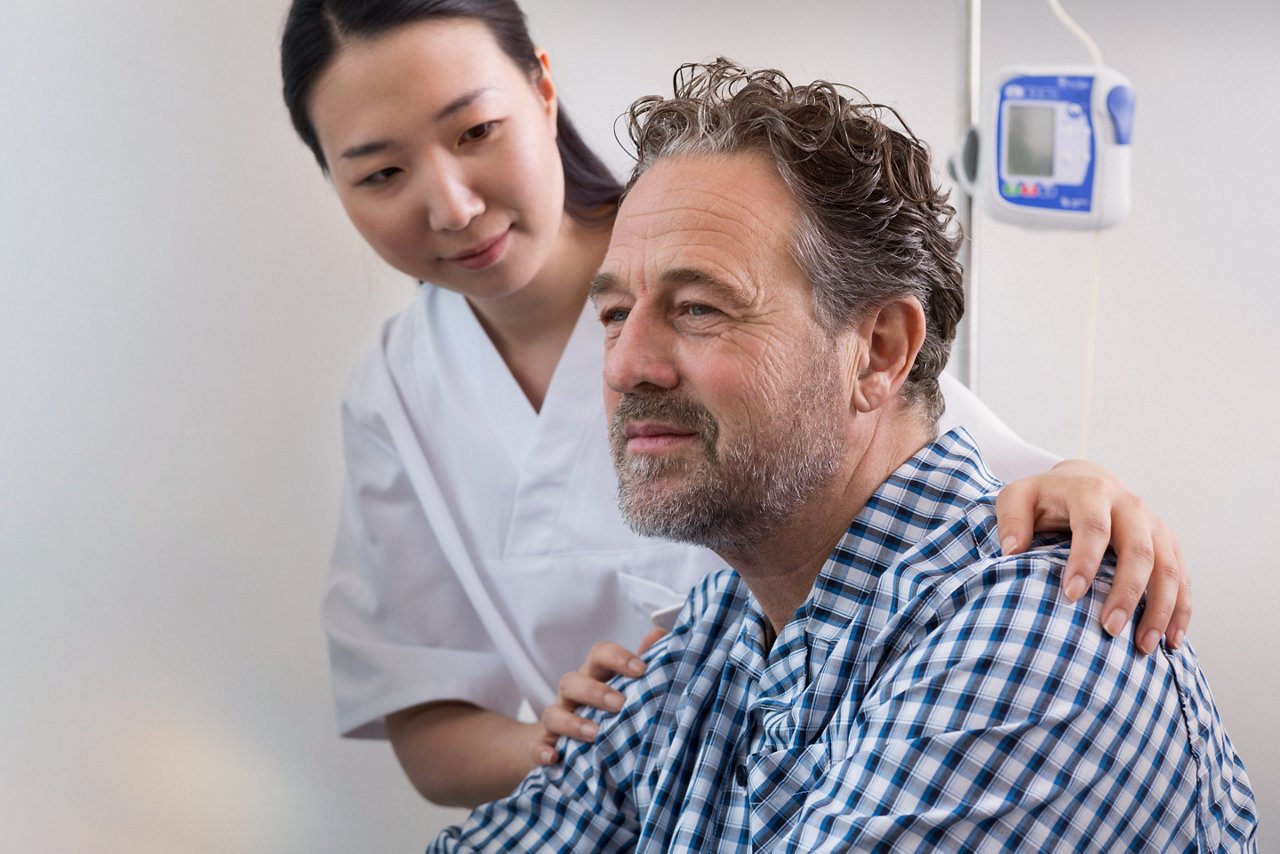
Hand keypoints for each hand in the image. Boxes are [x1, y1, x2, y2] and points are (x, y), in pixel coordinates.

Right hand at [529, 637, 655, 765]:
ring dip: (572, 722)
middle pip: (571, 681)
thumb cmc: (605, 708)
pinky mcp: (544, 745)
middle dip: (595, 691)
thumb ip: (641, 663)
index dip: (618, 658)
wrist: (568, 743)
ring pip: (552, 713)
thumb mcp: (624, 685)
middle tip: (620, 704)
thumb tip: (658, 634)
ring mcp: (556, 720)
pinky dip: (541, 750)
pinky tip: (554, 757)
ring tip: (594, 734)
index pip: (599, 654)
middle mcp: (572, 695)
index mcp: (593, 675)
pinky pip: (535, 746)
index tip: (641, 669)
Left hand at [995, 459, 1190, 655]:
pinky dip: (1180, 610)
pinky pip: (1182, 578)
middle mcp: (1130, 506)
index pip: (1093, 526)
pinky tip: (1171, 641)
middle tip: (1110, 629)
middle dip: (1127, 593)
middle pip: (1138, 550)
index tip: (1070, 595)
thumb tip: (1012, 551)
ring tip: (1143, 646)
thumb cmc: (1046, 496)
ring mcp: (1154, 525)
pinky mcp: (1168, 543)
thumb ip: (1011, 518)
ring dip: (1160, 609)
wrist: (1086, 480)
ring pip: (1168, 567)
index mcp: (1092, 491)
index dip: (1085, 560)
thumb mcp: (1019, 496)